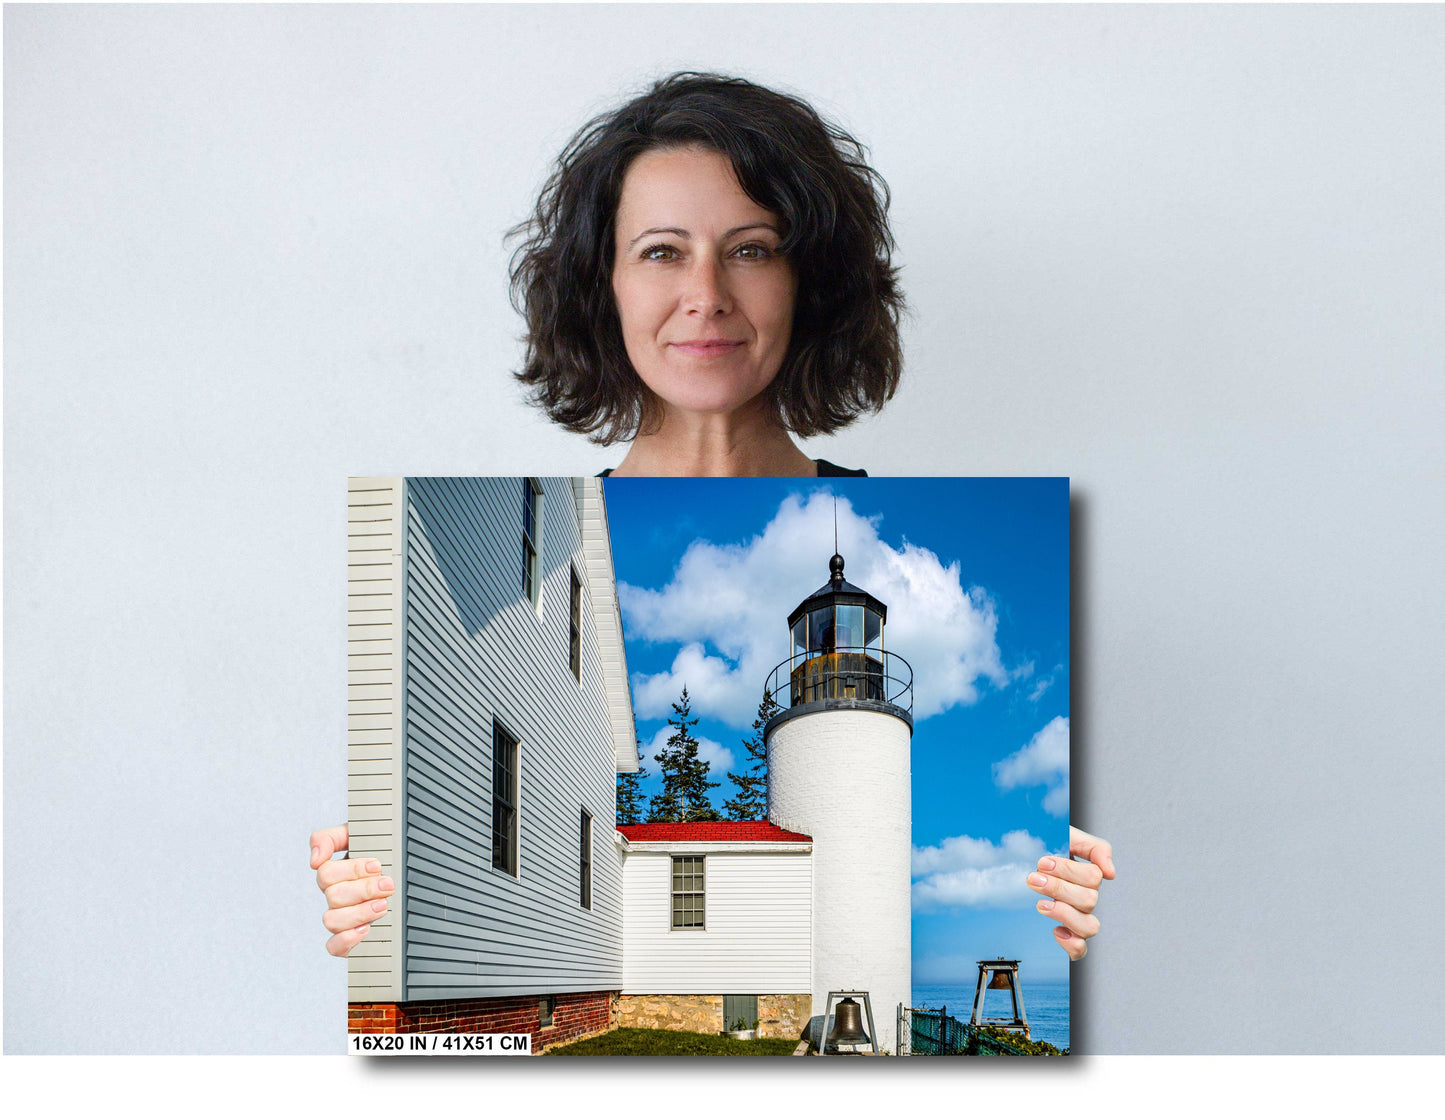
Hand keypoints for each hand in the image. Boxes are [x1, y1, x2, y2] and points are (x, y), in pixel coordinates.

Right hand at [310, 824, 394, 957]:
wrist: (411, 880)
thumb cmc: (383, 857)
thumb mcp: (360, 837)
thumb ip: (331, 838)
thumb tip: (314, 859)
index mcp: (336, 874)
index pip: (326, 873)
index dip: (352, 869)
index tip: (377, 865)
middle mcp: (336, 897)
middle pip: (333, 896)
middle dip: (364, 889)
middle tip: (387, 885)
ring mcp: (342, 919)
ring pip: (331, 920)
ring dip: (359, 912)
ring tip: (383, 905)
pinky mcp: (349, 940)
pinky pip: (334, 947)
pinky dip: (347, 939)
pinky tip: (366, 929)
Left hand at [1027, 826, 1114, 960]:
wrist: (1019, 857)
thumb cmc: (1045, 847)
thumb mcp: (1068, 836)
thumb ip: (1094, 847)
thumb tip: (1110, 873)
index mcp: (1088, 875)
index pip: (1093, 878)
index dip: (1068, 870)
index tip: (1042, 862)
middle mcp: (1086, 898)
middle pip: (1089, 901)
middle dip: (1058, 888)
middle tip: (1034, 878)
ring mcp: (1077, 918)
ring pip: (1089, 927)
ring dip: (1064, 914)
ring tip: (1041, 904)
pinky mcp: (1066, 935)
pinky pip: (1080, 950)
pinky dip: (1071, 944)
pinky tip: (1055, 930)